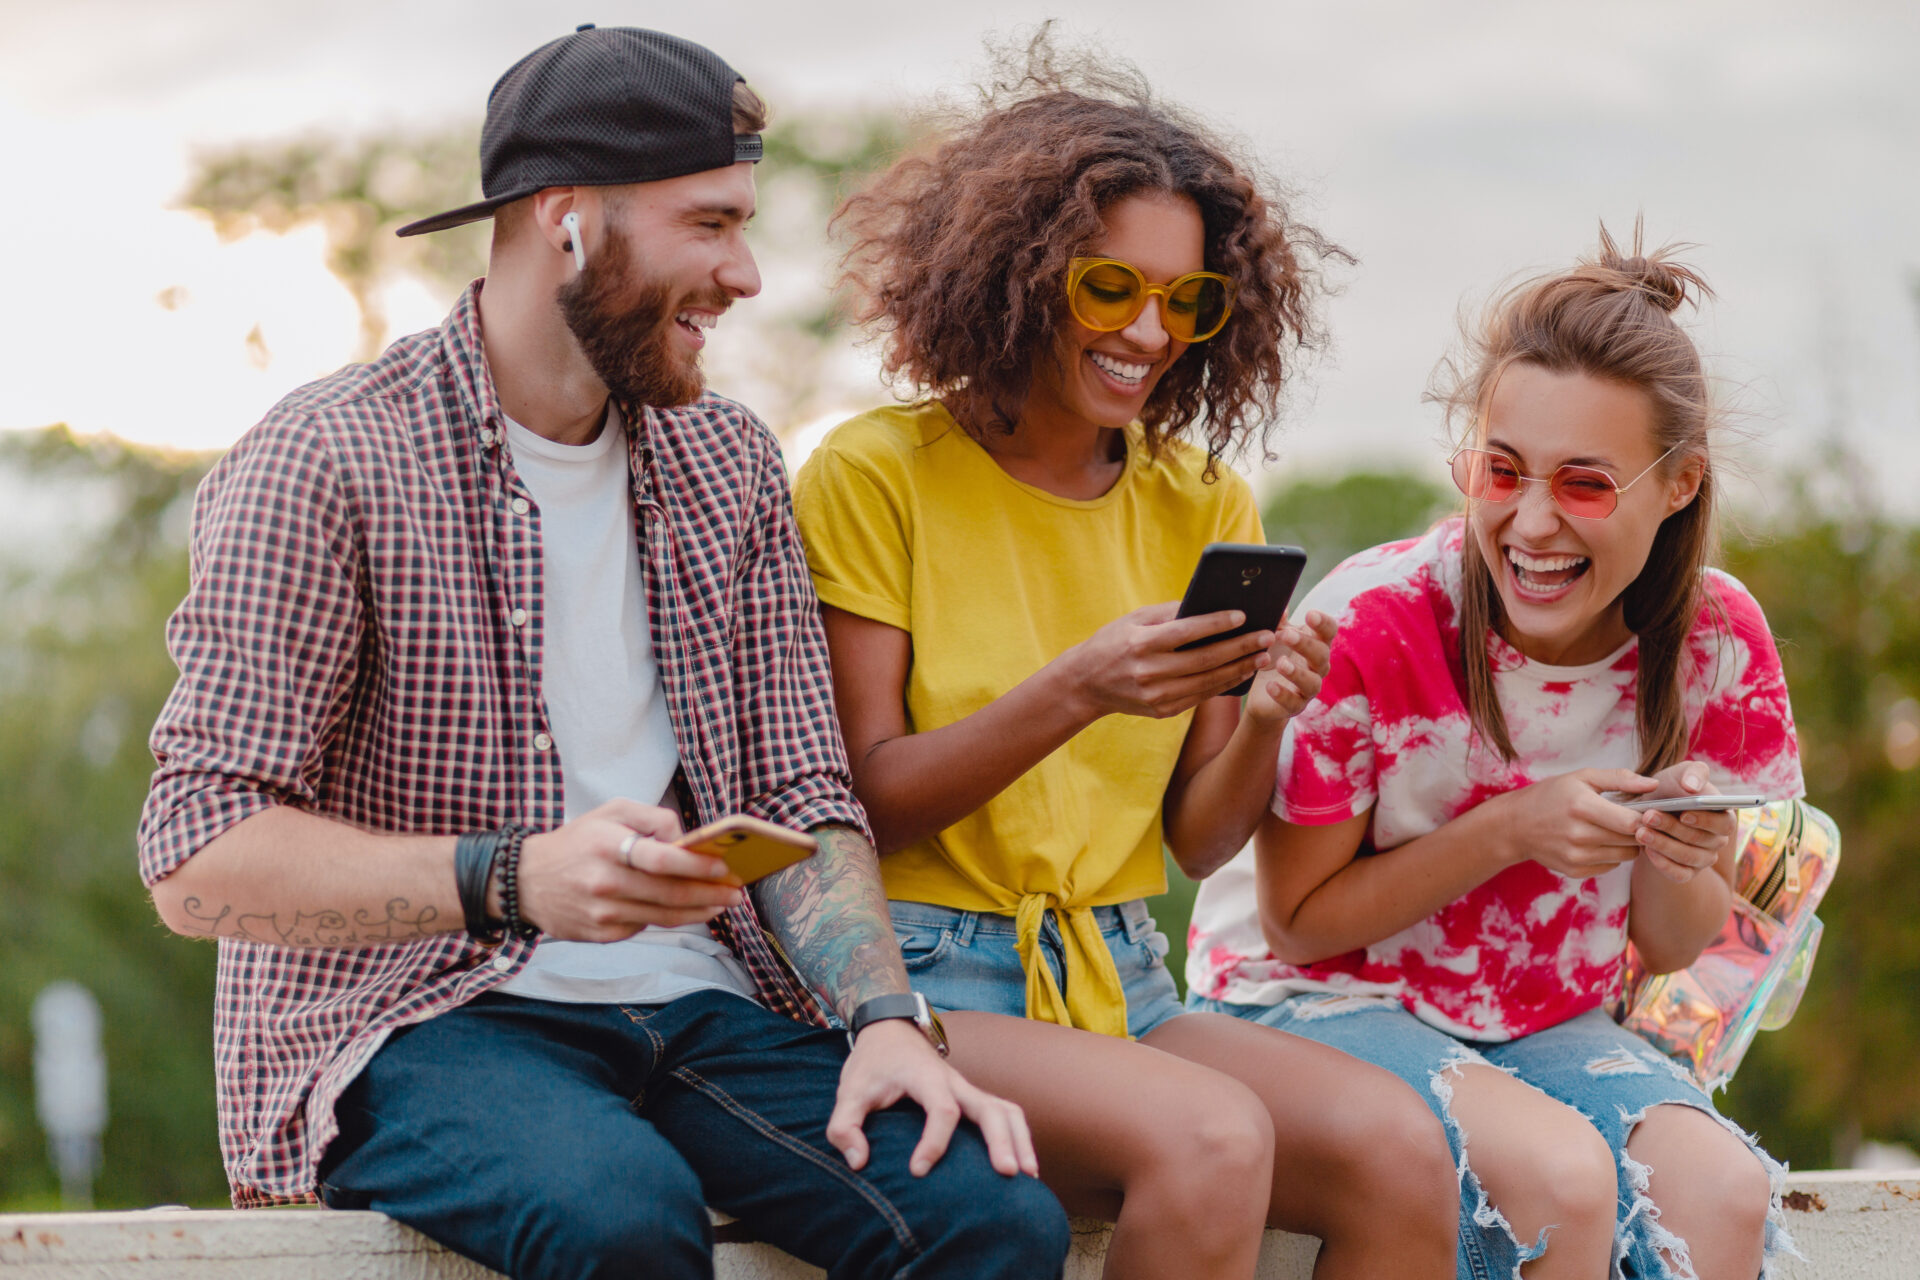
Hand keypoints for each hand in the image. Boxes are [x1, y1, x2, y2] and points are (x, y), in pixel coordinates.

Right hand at [513, 799, 743, 940]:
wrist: (526, 881)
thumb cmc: (577, 841)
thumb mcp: (611, 812)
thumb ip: (653, 818)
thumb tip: (686, 839)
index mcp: (608, 846)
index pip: (663, 859)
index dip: (698, 866)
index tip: (725, 868)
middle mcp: (605, 882)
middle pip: (671, 894)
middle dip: (711, 894)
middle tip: (736, 893)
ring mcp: (602, 913)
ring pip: (663, 917)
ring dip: (700, 912)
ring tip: (721, 904)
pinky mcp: (600, 935)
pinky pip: (643, 926)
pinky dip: (667, 919)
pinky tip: (685, 911)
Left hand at [827, 1018, 1038, 1178]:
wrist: (890, 1030)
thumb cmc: (872, 1064)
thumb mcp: (849, 1091)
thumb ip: (844, 1126)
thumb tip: (859, 1162)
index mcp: (925, 1077)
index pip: (942, 1109)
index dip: (933, 1141)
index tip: (917, 1170)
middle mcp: (954, 1082)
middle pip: (990, 1107)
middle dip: (1001, 1140)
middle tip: (1008, 1174)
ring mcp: (968, 1089)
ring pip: (1006, 1109)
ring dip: (1020, 1139)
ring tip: (1028, 1176)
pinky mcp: (973, 1098)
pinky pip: (1004, 1114)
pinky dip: (1017, 1137)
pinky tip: (1022, 1167)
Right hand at [1063, 601, 1273, 719]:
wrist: (1085, 684)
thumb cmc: (1113, 642)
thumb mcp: (1133, 620)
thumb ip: (1168, 613)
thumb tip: (1208, 602)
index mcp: (1140, 644)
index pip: (1185, 632)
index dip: (1216, 623)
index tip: (1243, 614)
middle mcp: (1149, 672)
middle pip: (1204, 660)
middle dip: (1239, 647)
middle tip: (1267, 636)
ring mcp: (1156, 696)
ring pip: (1207, 682)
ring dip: (1239, 668)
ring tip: (1263, 656)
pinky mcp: (1162, 711)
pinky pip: (1200, 696)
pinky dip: (1224, 684)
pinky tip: (1241, 671)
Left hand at [1244, 610, 1337, 726]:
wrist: (1263, 696)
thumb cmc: (1273, 658)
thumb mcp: (1273, 638)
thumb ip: (1278, 623)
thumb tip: (1279, 605)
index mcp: (1315, 644)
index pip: (1329, 631)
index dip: (1323, 623)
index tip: (1310, 614)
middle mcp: (1317, 666)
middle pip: (1321, 654)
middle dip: (1306, 644)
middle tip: (1287, 635)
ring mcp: (1308, 688)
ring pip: (1312, 682)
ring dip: (1297, 672)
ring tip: (1281, 663)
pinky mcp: (1295, 706)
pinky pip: (1294, 702)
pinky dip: (1283, 694)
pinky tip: (1270, 686)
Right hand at [1493, 769, 1656, 879]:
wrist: (1515, 825)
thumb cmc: (1551, 796)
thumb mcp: (1581, 777)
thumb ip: (1619, 778)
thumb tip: (1654, 784)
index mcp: (1582, 806)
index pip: (1632, 822)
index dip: (1646, 818)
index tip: (1646, 811)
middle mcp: (1579, 835)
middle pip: (1632, 840)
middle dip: (1639, 830)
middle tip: (1632, 819)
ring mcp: (1576, 856)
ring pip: (1625, 855)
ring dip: (1627, 843)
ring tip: (1616, 829)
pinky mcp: (1575, 870)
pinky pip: (1611, 866)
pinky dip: (1612, 855)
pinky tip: (1600, 842)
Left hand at [1633, 761, 1738, 883]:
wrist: (1649, 811)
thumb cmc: (1670, 790)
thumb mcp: (1679, 773)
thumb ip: (1693, 772)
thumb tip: (1692, 787)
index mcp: (1723, 816)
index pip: (1724, 823)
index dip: (1706, 820)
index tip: (1684, 814)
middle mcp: (1717, 840)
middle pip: (1701, 840)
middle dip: (1672, 828)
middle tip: (1648, 816)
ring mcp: (1703, 858)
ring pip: (1688, 857)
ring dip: (1663, 844)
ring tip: (1640, 832)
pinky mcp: (1687, 872)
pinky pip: (1679, 874)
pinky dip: (1663, 863)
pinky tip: (1646, 850)